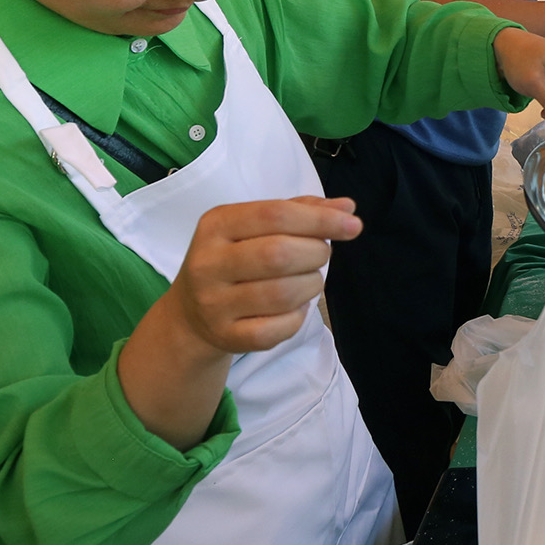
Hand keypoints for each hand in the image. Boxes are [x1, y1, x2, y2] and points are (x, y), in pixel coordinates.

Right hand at [168, 197, 361, 355]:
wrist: (191, 314)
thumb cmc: (235, 259)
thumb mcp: (255, 227)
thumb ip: (301, 211)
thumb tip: (347, 208)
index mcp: (216, 225)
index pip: (274, 215)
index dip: (319, 219)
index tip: (353, 225)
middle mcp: (208, 263)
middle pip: (279, 254)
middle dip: (315, 253)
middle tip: (319, 255)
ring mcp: (214, 303)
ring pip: (283, 293)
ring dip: (312, 285)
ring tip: (308, 280)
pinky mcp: (227, 336)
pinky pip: (279, 328)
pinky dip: (298, 317)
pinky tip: (293, 307)